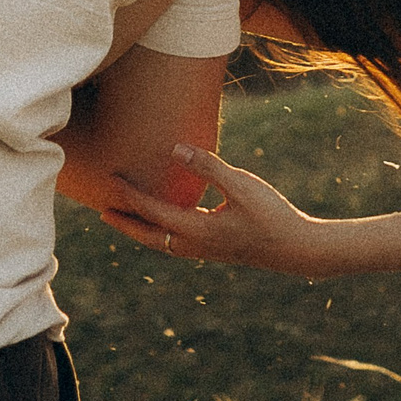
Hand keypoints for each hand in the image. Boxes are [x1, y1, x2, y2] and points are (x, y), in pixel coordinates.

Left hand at [102, 144, 350, 277]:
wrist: (298, 250)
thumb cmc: (272, 215)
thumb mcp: (242, 186)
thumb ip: (209, 167)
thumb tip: (176, 149)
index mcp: (198, 229)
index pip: (154, 212)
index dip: (131, 196)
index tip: (112, 179)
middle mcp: (197, 245)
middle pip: (150, 237)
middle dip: (126, 224)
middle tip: (103, 212)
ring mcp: (206, 251)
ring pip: (163, 243)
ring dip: (142, 231)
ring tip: (127, 218)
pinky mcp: (216, 250)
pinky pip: (177, 243)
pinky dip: (162, 233)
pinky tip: (167, 222)